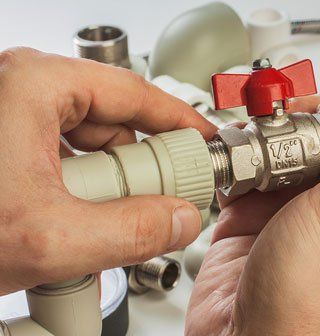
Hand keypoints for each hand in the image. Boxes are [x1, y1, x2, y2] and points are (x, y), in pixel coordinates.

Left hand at [0, 47, 216, 294]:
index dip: (180, 124)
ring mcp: (15, 113)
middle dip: (143, 168)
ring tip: (105, 221)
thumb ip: (130, 232)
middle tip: (162, 202)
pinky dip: (86, 190)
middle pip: (118, 123)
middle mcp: (24, 89)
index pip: (138, 93)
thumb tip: (178, 220)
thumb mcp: (46, 238)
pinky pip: (69, 158)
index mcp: (35, 83)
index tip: (203, 146)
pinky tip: (80, 220)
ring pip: (94, 145)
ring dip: (112, 186)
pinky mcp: (10, 141)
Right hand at [186, 71, 319, 334]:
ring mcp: (298, 208)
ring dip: (279, 133)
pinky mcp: (258, 214)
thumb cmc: (308, 293)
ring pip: (297, 150)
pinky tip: (238, 154)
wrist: (243, 335)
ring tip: (264, 132)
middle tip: (307, 110)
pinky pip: (254, 170)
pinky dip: (244, 156)